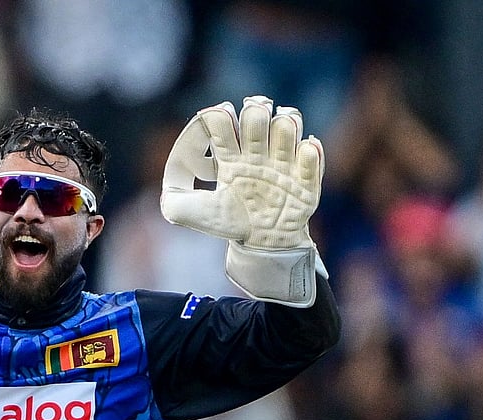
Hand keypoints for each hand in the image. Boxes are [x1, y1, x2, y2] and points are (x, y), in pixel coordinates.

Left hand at [161, 95, 325, 305]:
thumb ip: (173, 198)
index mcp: (229, 155)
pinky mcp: (305, 179)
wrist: (261, 243)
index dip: (218, 115)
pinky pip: (311, 154)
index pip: (221, 120)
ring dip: (283, 125)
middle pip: (256, 113)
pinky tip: (303, 154)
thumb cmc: (228, 221)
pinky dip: (308, 151)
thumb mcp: (191, 213)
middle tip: (249, 128)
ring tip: (278, 140)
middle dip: (253, 112)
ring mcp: (283, 162)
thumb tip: (170, 181)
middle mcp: (257, 152)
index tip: (217, 124)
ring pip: (287, 123)